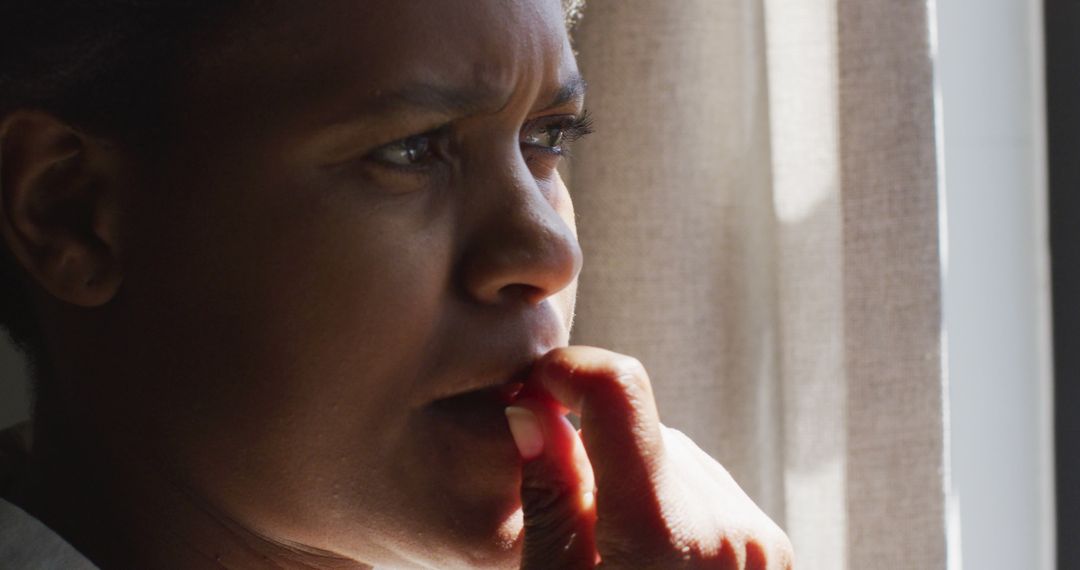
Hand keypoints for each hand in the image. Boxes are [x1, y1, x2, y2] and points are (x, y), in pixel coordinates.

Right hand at [505, 346, 793, 568]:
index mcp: (661, 534)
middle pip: (640, 430)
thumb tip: (530, 409)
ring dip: (633, 477)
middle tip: (563, 510)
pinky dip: (670, 501)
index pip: (620, 389)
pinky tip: (651, 551)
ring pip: (673, 455)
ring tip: (611, 548)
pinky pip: (705, 486)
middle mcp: (724, 527)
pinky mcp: (772, 549)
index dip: (570, 368)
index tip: (532, 387)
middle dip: (593, 449)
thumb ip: (548, 495)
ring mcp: (757, 540)